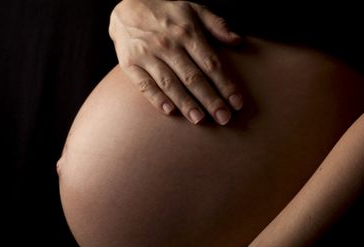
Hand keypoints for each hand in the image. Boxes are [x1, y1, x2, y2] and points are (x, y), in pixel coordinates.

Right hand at [109, 0, 243, 124]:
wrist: (126, 5)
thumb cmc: (166, 13)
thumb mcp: (193, 9)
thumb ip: (216, 24)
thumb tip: (237, 40)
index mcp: (187, 33)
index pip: (211, 64)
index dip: (225, 85)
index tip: (237, 103)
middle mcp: (168, 45)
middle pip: (193, 77)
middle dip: (210, 100)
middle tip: (224, 118)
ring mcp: (148, 54)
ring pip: (170, 83)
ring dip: (186, 103)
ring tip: (199, 119)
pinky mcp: (130, 63)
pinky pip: (144, 84)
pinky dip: (156, 98)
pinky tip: (170, 111)